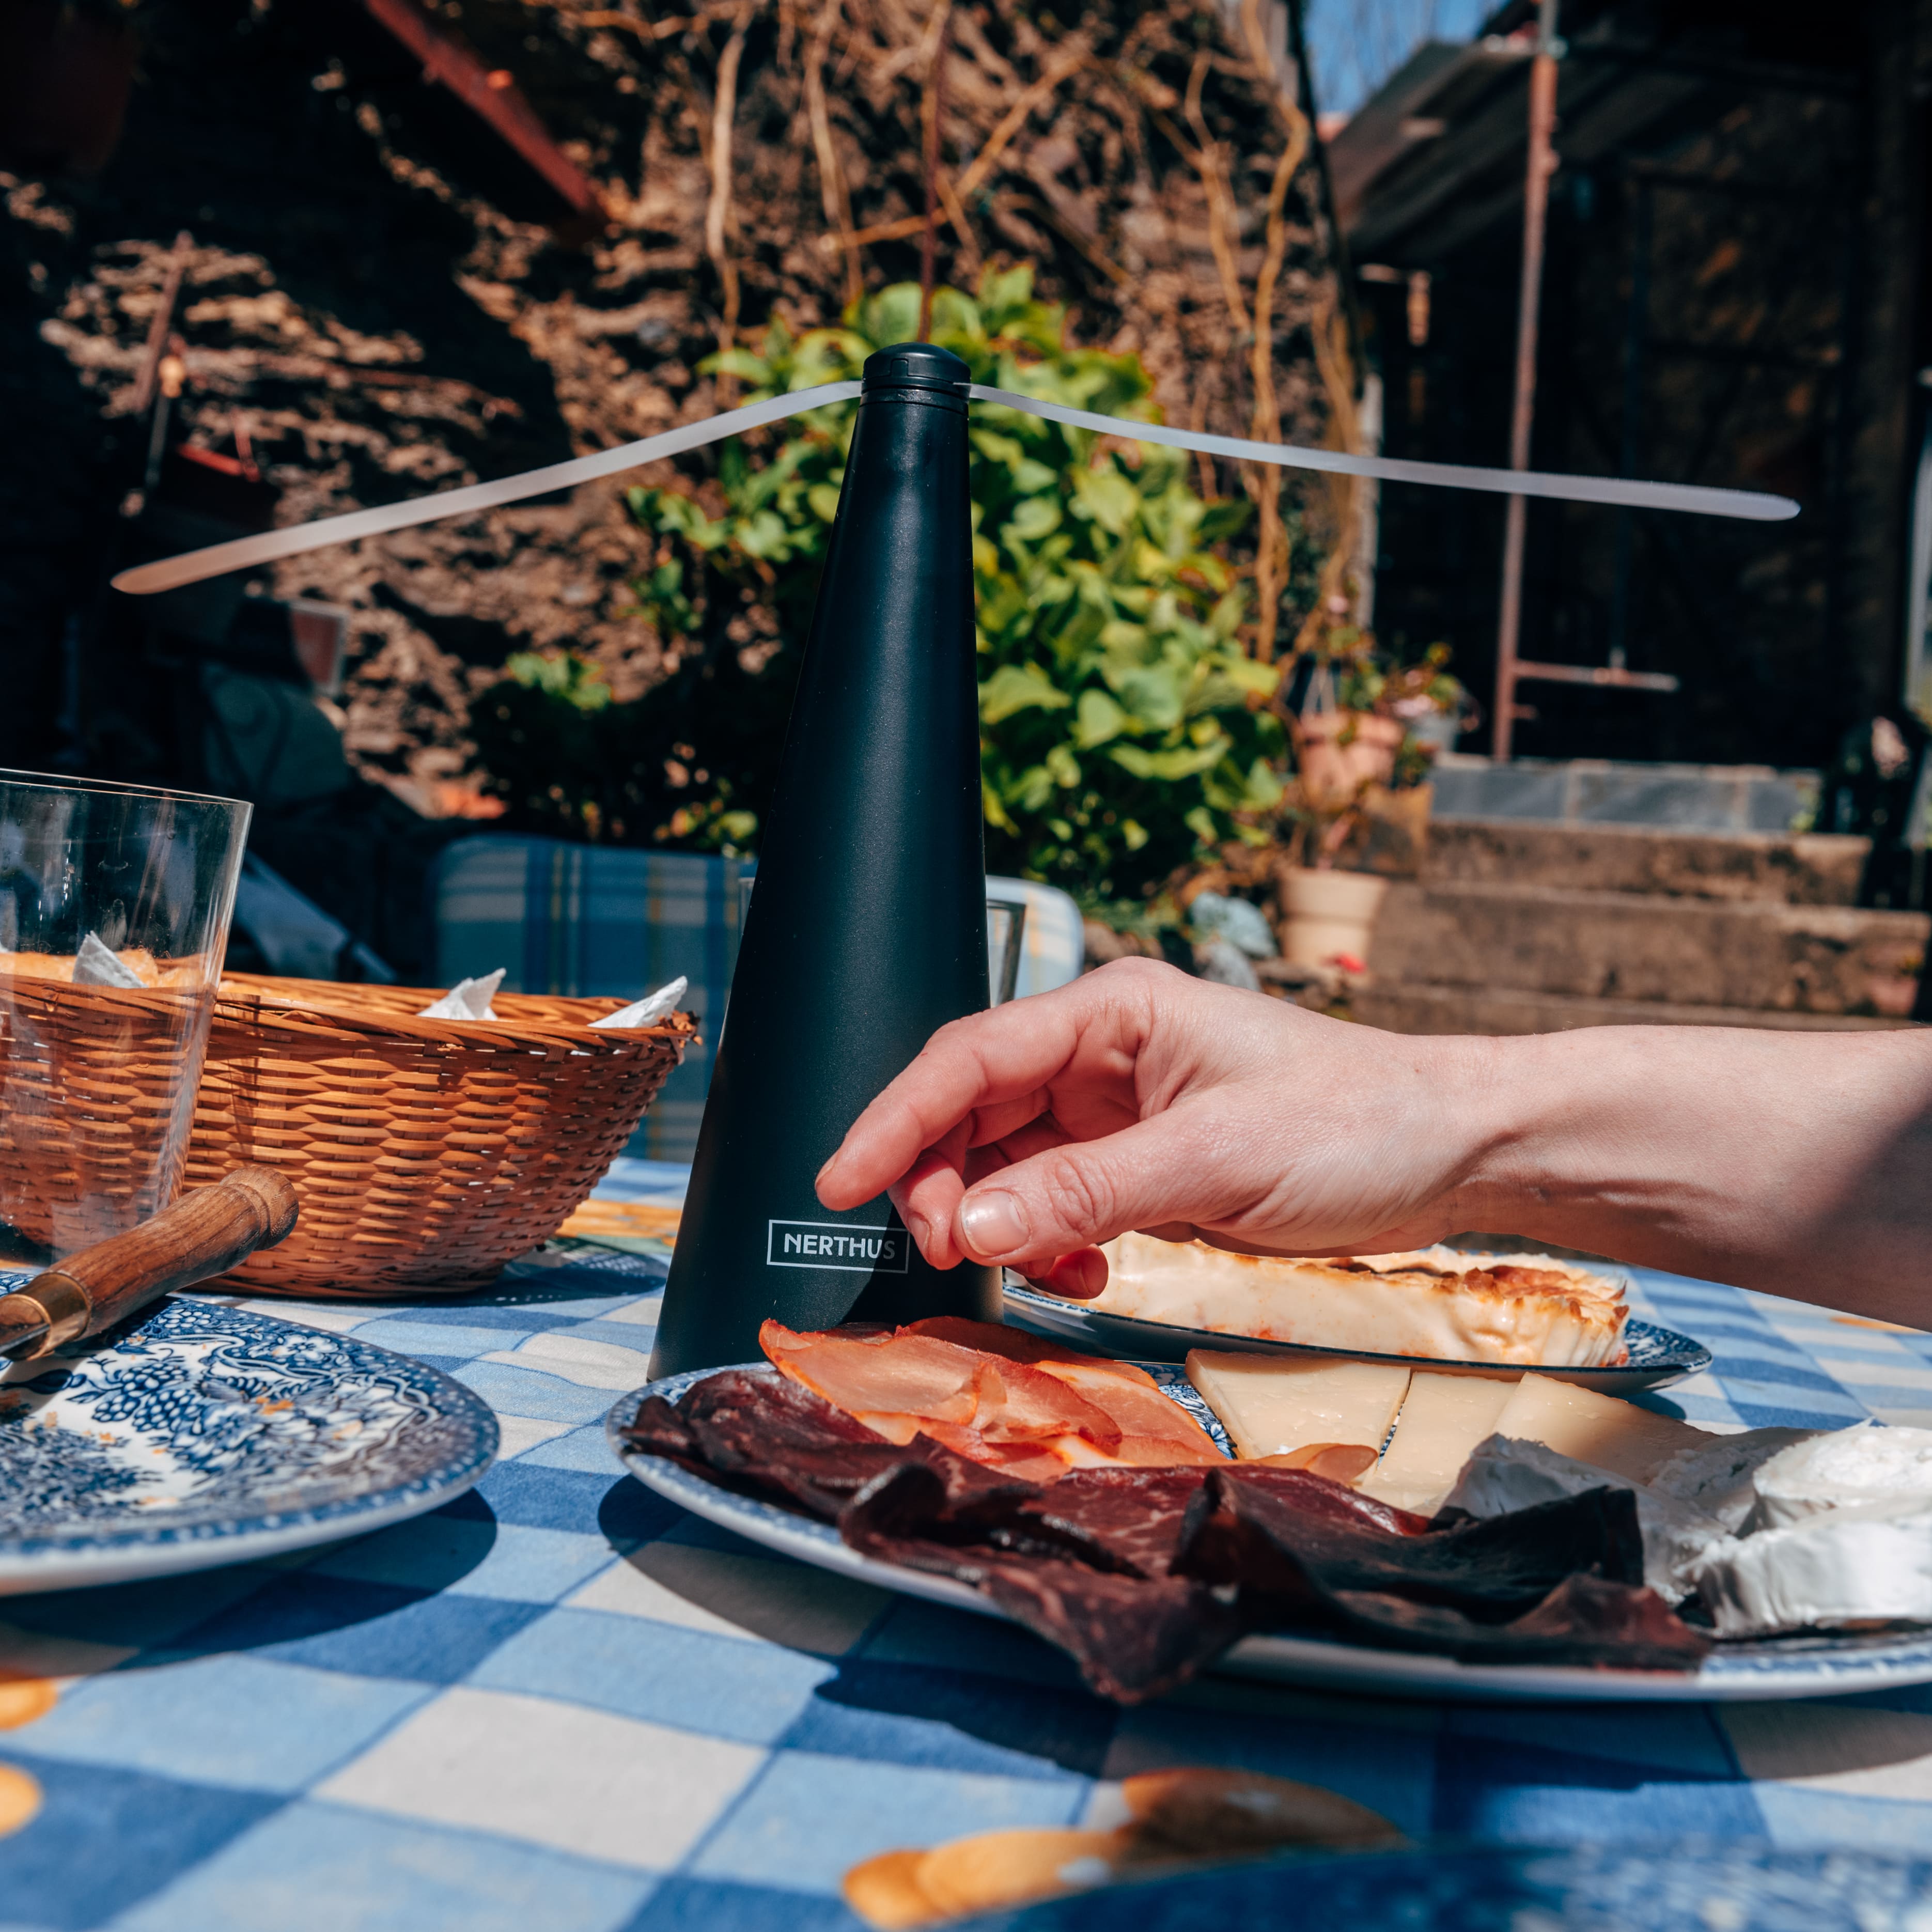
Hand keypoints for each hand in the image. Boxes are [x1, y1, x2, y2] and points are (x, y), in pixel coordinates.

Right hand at [815, 960, 1489, 1291]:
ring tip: (1033, 1271)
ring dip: (997, 1225)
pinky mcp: (1139, 1165)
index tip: (839, 1183)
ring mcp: (1119, 1112)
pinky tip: (1080, 1272)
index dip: (894, 1121)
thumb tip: (971, 1228)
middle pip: (973, 1116)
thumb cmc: (1356, 1122)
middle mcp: (1103, 1055)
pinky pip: (1053, 1204)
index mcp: (1114, 1013)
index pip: (969, 1059)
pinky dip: (1046, 1245)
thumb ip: (1087, 1192)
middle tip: (949, 1254)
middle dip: (944, 1187)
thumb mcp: (1217, 1158)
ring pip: (1006, 1167)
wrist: (1449, 1152)